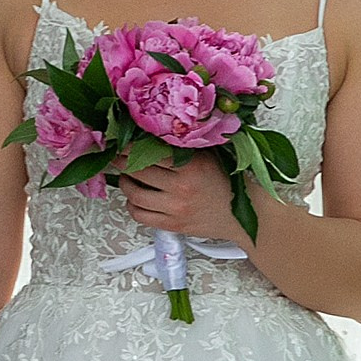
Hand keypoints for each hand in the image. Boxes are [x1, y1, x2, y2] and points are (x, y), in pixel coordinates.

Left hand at [119, 151, 242, 245]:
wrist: (243, 213)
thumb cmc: (227, 182)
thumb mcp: (209, 156)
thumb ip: (184, 146)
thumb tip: (152, 135)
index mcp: (192, 166)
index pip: (150, 152)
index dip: (131, 146)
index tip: (122, 142)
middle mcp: (182, 188)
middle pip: (138, 172)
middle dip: (122, 162)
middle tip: (117, 157)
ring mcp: (176, 209)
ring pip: (135, 195)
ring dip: (125, 184)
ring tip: (126, 178)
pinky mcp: (173, 225)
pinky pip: (141, 216)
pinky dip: (132, 206)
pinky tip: (135, 199)